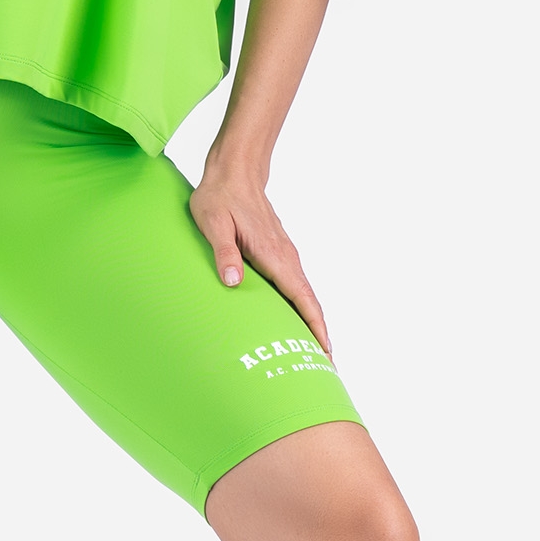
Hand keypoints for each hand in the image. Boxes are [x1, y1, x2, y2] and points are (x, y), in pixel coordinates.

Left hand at [189, 164, 331, 358]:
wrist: (233, 171)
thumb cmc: (220, 196)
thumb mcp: (213, 223)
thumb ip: (224, 252)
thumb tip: (233, 282)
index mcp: (274, 255)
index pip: (302, 298)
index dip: (315, 328)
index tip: (326, 354)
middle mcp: (286, 257)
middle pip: (309, 302)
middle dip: (318, 334)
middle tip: (324, 369)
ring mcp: (284, 254)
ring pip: (303, 294)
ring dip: (310, 322)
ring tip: (311, 353)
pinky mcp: (277, 252)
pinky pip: (294, 285)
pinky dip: (300, 306)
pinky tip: (292, 319)